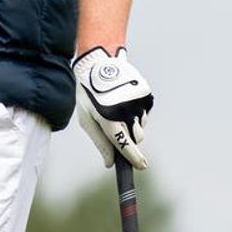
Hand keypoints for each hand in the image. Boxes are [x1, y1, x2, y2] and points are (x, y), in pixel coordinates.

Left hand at [73, 46, 152, 168]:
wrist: (99, 64)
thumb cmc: (88, 94)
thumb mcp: (86, 118)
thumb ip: (99, 142)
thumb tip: (110, 163)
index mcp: (109, 118)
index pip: (125, 145)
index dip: (133, 158)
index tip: (141, 166)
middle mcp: (127, 112)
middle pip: (136, 138)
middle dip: (129, 137)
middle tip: (117, 126)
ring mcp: (138, 103)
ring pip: (141, 126)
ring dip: (131, 123)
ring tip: (116, 107)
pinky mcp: (146, 96)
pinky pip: (144, 113)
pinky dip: (136, 112)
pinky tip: (123, 101)